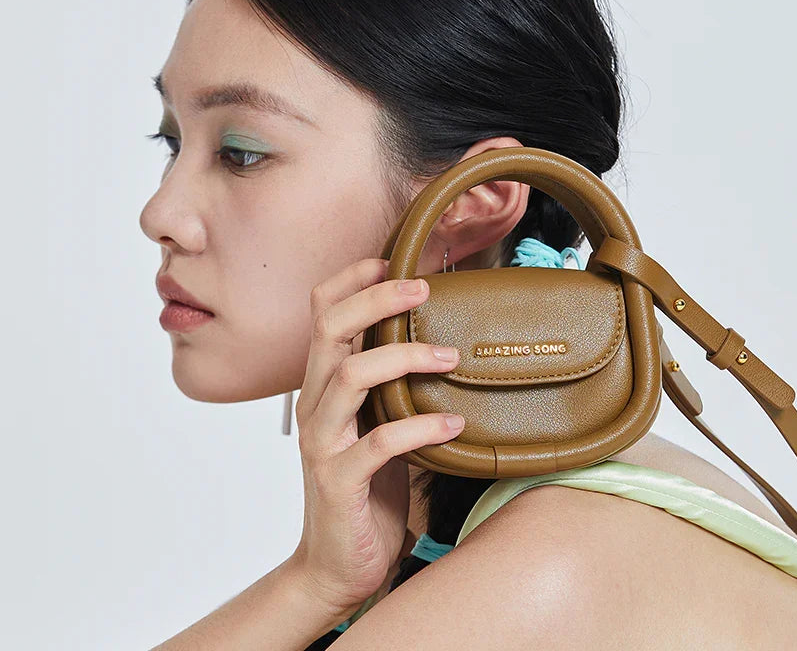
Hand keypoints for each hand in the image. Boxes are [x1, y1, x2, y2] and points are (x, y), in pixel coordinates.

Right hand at [290, 257, 464, 615]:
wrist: (337, 563)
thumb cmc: (366, 487)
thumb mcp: (376, 423)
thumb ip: (391, 385)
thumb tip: (442, 340)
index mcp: (322, 384)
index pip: (321, 312)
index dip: (351, 279)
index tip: (392, 261)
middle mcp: (314, 404)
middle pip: (331, 329)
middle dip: (376, 300)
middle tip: (424, 289)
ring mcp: (322, 441)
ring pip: (351, 376)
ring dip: (404, 357)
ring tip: (450, 357)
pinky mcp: (339, 479)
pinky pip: (378, 442)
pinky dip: (420, 427)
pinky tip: (454, 423)